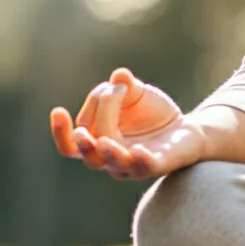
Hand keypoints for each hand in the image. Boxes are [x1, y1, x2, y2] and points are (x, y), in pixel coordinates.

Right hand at [50, 67, 206, 181]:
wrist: (186, 129)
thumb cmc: (152, 114)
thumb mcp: (136, 93)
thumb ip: (124, 87)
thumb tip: (119, 78)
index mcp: (99, 143)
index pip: (72, 145)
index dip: (61, 132)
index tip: (58, 111)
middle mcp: (112, 160)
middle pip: (91, 154)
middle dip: (85, 140)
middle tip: (84, 126)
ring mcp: (135, 165)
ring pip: (117, 165)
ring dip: (109, 153)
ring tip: (103, 141)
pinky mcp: (159, 164)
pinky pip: (147, 167)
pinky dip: (141, 160)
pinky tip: (137, 151)